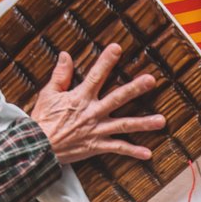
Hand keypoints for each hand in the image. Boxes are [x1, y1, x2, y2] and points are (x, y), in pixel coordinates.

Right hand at [30, 45, 163, 163]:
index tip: (117, 48)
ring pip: (124, 125)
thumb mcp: (49, 94)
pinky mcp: (97, 145)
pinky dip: (132, 152)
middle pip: (117, 98)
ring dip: (143, 123)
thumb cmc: (43, 120)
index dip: (106, 61)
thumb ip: (60, 75)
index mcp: (80, 97)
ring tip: (161, 121)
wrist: (38, 147)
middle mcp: (92, 112)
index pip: (96, 75)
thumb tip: (65, 55)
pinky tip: (148, 153)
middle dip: (135, 88)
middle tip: (150, 80)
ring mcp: (97, 130)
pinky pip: (117, 149)